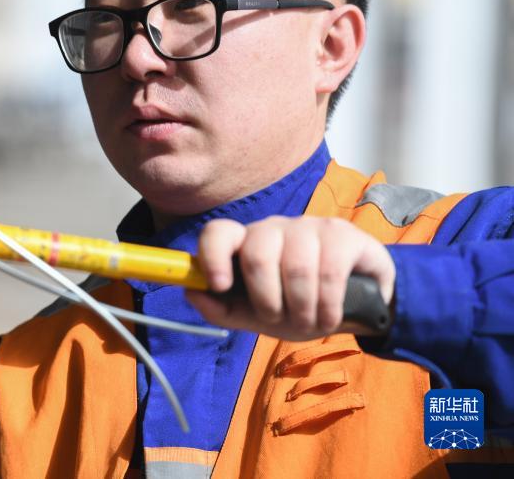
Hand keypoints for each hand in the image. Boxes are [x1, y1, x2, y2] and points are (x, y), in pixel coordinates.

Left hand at [184, 216, 394, 340]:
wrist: (357, 309)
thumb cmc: (298, 307)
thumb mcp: (257, 316)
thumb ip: (222, 309)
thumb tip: (192, 293)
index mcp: (246, 244)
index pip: (218, 232)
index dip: (213, 255)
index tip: (219, 285)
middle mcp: (274, 229)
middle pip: (257, 252)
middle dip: (268, 299)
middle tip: (281, 319)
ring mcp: (310, 227)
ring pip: (295, 264)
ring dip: (302, 308)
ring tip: (310, 322)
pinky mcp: (344, 234)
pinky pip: (330, 269)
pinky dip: (328, 304)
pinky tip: (331, 316)